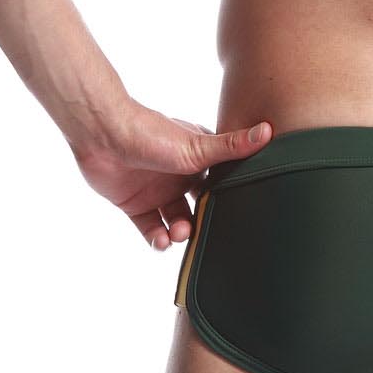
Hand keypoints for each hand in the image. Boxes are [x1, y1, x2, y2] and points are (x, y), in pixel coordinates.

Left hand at [72, 104, 273, 249]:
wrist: (103, 136)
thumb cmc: (152, 134)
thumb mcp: (198, 146)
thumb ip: (232, 146)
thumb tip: (269, 131)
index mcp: (197, 159)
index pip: (220, 182)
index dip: (227, 198)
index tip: (236, 213)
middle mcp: (178, 176)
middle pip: (198, 207)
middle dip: (202, 222)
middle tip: (201, 230)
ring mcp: (156, 191)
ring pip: (176, 221)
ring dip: (180, 232)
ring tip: (178, 234)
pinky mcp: (134, 205)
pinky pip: (150, 229)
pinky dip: (157, 239)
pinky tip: (161, 241)